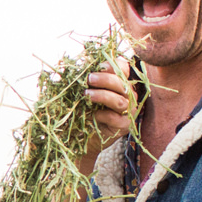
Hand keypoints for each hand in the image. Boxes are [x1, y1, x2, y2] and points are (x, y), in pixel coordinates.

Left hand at [77, 57, 136, 174]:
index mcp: (120, 82)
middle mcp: (128, 95)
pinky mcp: (124, 126)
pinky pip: (116, 118)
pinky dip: (103, 115)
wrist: (84, 137)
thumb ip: (85, 80)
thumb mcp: (85, 92)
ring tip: (87, 95)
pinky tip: (93, 115)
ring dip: (102, 96)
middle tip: (89, 79)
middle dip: (104, 79)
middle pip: (122, 83)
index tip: (99, 66)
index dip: (114, 64)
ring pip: (120, 101)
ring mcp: (128, 111)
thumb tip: (73, 68)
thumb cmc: (85, 110)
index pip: (124, 68)